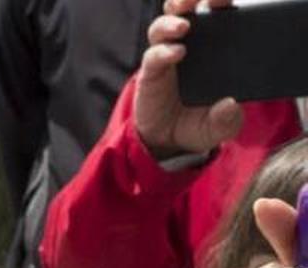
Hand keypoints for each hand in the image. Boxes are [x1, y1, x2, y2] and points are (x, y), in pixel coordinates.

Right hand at [134, 0, 242, 159]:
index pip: (217, 13)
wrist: (168, 141)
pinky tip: (175, 53)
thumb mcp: (220, 127)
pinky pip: (153, 55)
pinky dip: (162, 51)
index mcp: (213, 46)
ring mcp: (166, 57)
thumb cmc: (199, 123)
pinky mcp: (150, 73)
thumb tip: (229, 106)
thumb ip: (227, 120)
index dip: (220, 1)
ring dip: (172, 20)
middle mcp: (188, 45)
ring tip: (183, 25)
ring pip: (164, 26)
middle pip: (186, 9)